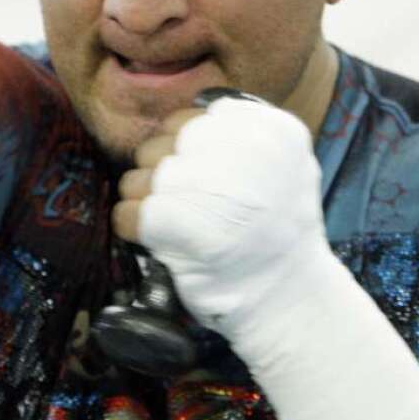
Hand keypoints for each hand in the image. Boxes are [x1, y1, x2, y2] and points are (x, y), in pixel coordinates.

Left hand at [113, 93, 326, 335]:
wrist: (290, 301)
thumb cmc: (278, 235)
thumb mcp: (287, 166)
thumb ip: (245, 132)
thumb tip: (185, 119)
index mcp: (272, 130)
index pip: (198, 118)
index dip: (190, 151)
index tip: (204, 181)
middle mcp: (243, 149)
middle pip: (164, 142)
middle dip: (164, 174)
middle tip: (189, 209)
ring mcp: (209, 185)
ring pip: (139, 174)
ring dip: (147, 202)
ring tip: (179, 227)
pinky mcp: (177, 222)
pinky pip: (128, 211)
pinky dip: (134, 229)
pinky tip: (162, 243)